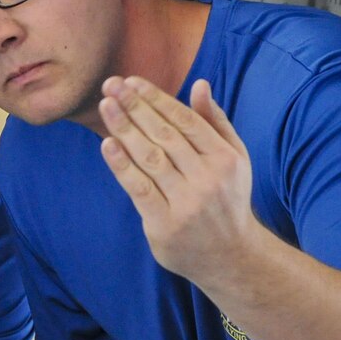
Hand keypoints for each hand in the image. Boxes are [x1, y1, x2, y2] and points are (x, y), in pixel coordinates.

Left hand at [97, 76, 259, 285]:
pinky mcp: (165, 224)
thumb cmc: (228, 199)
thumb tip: (200, 84)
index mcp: (224, 158)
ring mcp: (186, 203)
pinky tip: (107, 144)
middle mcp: (207, 179)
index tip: (132, 82)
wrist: (231, 257)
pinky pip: (139, 189)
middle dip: (135, 107)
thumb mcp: (234, 158)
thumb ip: (216, 121)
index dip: (156, 98)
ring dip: (124, 129)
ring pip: (150, 158)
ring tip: (105, 106)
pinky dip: (122, 165)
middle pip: (164, 135)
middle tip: (111, 85)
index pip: (185, 120)